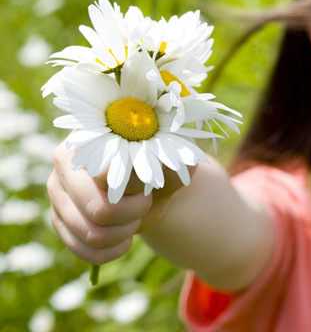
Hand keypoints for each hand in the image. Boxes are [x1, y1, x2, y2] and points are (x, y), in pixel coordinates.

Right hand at [47, 141, 186, 264]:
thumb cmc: (163, 166)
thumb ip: (161, 164)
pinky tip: (124, 240)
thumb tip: (137, 171)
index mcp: (92, 137)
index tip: (150, 184)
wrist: (153, 185)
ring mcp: (57, 192)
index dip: (136, 188)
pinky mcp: (58, 220)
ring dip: (124, 233)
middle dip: (132, 214)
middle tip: (145, 202)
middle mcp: (65, 161)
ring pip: (91, 234)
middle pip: (98, 208)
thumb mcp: (173, 162)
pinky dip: (111, 252)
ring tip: (134, 218)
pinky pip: (83, 251)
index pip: (106, 174)